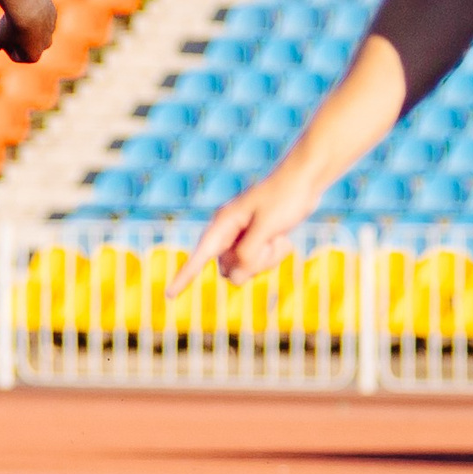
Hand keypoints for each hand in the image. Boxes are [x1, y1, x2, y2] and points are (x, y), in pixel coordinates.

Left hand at [0, 0, 56, 63]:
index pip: (16, 55)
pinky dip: (31, 10)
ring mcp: (51, 29)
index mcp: (33, 56)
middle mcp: (45, 45)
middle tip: (5, 22)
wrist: (27, 3)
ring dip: (24, 22)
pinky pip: (40, 14)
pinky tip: (24, 4)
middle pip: (27, 42)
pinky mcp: (53, 14)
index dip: (4, 45)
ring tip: (13, 12)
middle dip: (16, 34)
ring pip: (34, 27)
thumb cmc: (11, 25)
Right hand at [168, 171, 324, 294]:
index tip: (168, 295)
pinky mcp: (255, 240)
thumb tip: (234, 278)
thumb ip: (248, 254)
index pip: (198, 256)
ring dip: (265, 260)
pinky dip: (272, 256)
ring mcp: (241, 237)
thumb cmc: (285, 198)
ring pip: (245, 269)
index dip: (184, 277)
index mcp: (222, 224)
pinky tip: (282, 239)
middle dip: (251, 264)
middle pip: (229, 269)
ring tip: (278, 238)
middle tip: (270, 242)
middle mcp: (227, 232)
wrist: (304, 179)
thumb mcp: (267, 228)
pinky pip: (257, 263)